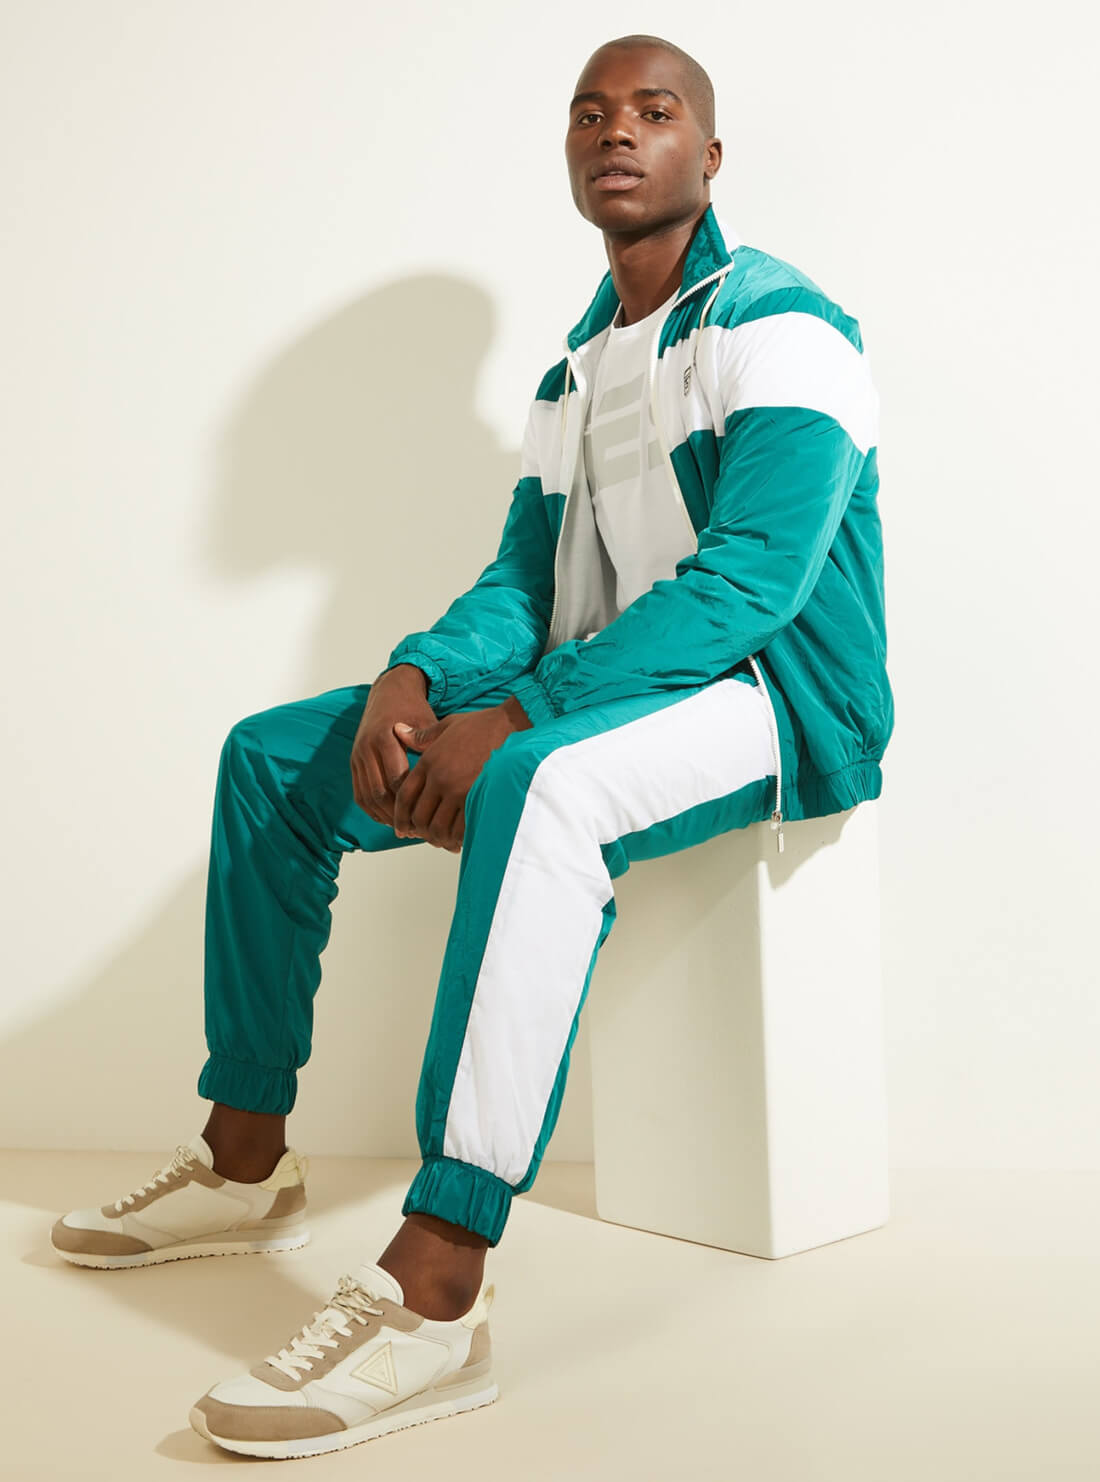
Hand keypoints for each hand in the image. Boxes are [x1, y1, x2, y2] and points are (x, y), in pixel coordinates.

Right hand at [350, 665, 438, 828]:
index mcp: (385, 737)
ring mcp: (357, 756)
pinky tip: (389, 818)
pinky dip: (372, 810)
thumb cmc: (413, 709)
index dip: (411, 800)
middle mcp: (367, 748)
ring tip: (404, 828)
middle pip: (379, 793)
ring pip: (367, 797)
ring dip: (384, 816)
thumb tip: (447, 776)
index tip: (427, 814)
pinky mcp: (354, 762)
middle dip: (397, 814)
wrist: (389, 692)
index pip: (397, 779)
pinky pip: (359, 794)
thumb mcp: (426, 722)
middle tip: (416, 829)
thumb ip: (431, 747)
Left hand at [391, 696, 531, 852]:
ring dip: (438, 838)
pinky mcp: (479, 799)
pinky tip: (458, 840)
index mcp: (429, 762)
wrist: (513, 726)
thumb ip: (421, 736)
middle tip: (425, 836)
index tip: (401, 828)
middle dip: (418, 831)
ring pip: (438, 827)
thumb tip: (398, 730)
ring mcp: (459, 791)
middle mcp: (440, 778)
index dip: (400, 817)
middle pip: (419, 816)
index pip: (405, 797)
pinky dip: (457, 839)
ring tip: (442, 840)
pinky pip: (461, 830)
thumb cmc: (483, 725)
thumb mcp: (447, 725)